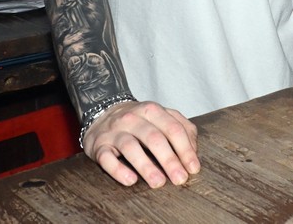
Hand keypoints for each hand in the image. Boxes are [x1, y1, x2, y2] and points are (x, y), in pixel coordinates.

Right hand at [81, 100, 199, 187]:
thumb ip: (181, 128)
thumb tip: (193, 151)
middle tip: (180, 179)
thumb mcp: (161, 117)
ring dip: (146, 166)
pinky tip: (131, 180)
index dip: (185, 149)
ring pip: (130, 147)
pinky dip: (118, 170)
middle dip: (169, 160)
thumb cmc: (139, 121)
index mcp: (152, 110)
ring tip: (158, 182)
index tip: (193, 168)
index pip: (173, 128)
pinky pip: (107, 158)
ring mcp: (114, 131)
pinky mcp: (99, 145)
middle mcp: (132, 118)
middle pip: (154, 138)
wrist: (102, 113)